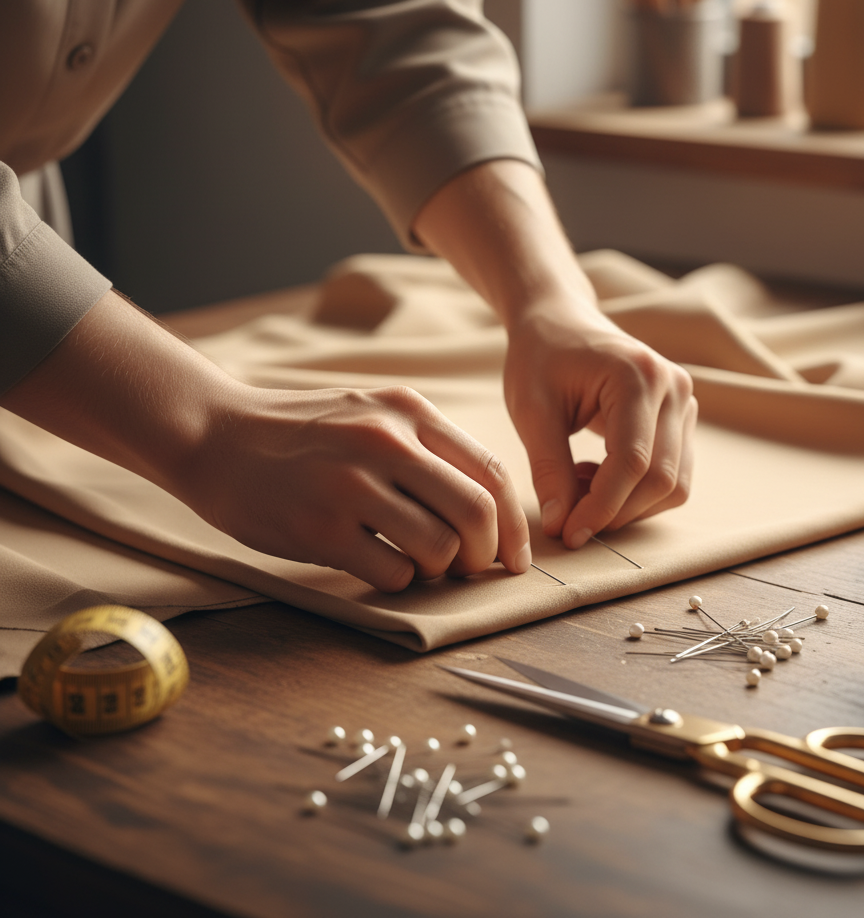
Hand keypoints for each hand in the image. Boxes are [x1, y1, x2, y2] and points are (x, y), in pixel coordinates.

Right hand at [177, 383, 531, 591]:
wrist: (217, 435)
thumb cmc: (306, 433)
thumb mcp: (373, 414)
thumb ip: (428, 449)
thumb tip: (489, 510)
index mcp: (408, 411)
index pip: (491, 472)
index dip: (515, 524)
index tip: (516, 556)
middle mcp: (386, 442)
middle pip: (476, 513)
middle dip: (486, 554)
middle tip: (472, 568)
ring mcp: (351, 485)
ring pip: (438, 547)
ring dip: (439, 570)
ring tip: (418, 563)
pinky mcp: (319, 527)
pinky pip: (392, 572)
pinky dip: (399, 580)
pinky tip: (379, 565)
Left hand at [504, 298, 696, 548]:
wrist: (558, 322)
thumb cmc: (540, 358)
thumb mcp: (532, 411)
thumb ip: (548, 469)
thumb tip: (562, 527)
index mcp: (638, 376)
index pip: (633, 462)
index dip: (602, 507)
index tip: (568, 534)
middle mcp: (673, 388)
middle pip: (661, 479)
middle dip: (615, 512)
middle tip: (568, 520)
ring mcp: (684, 402)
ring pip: (674, 484)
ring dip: (627, 505)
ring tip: (576, 486)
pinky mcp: (681, 418)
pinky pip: (673, 475)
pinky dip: (635, 492)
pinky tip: (594, 476)